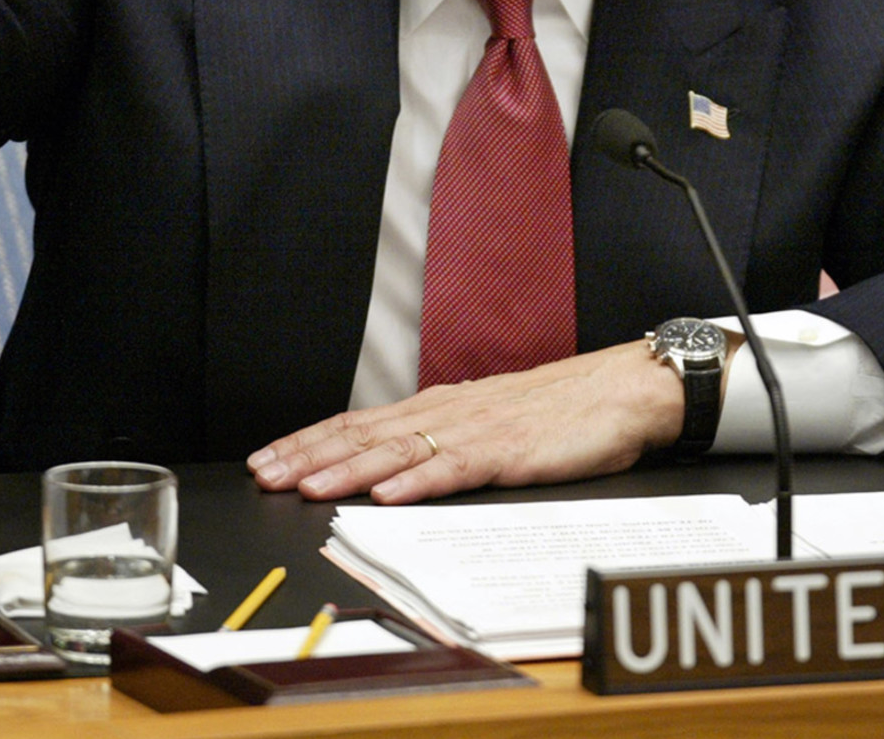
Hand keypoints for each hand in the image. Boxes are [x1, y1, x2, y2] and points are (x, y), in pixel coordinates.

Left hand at [247, 340, 686, 504]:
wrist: (621, 390)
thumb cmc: (559, 411)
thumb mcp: (489, 423)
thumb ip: (443, 442)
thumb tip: (394, 465)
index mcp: (439, 407)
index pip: (358, 422)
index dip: (308, 441)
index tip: (266, 459)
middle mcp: (447, 411)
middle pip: (364, 433)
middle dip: (308, 455)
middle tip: (262, 474)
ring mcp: (476, 429)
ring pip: (398, 449)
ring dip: (347, 468)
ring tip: (306, 486)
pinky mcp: (508, 450)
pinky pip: (454, 466)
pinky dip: (415, 481)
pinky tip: (385, 494)